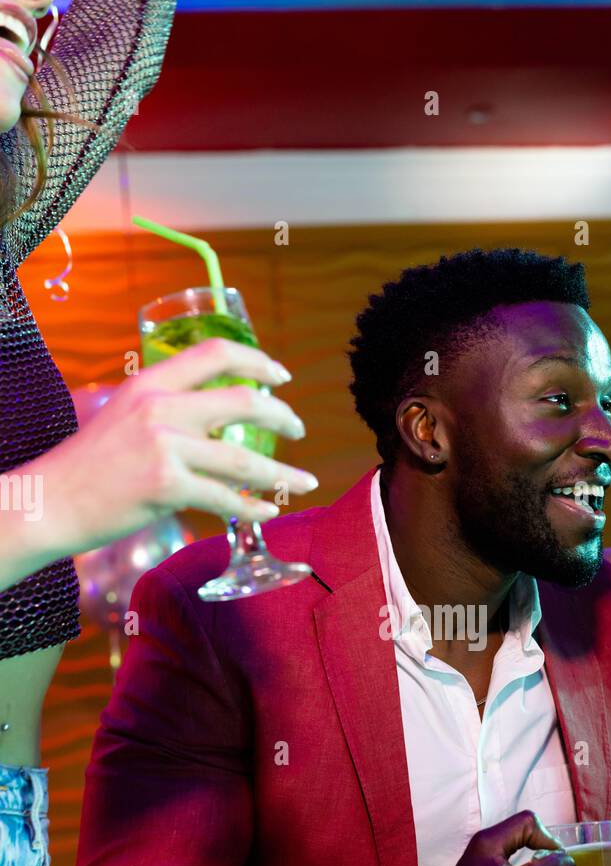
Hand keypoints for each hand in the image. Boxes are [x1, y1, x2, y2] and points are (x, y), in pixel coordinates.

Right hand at [28, 338, 317, 559]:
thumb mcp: (123, 417)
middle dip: (282, 416)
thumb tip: (214, 420)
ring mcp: (165, 448)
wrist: (50, 500)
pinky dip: (253, 507)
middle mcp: (160, 408)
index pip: (214, 354)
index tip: (281, 377)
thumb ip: (166, 412)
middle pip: (242, 401)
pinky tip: (267, 511)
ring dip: (283, 473)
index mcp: (151, 384)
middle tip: (298, 428)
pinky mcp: (167, 487)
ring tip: (305, 481)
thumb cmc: (88, 466)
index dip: (256, 361)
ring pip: (243, 459)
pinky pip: (225, 498)